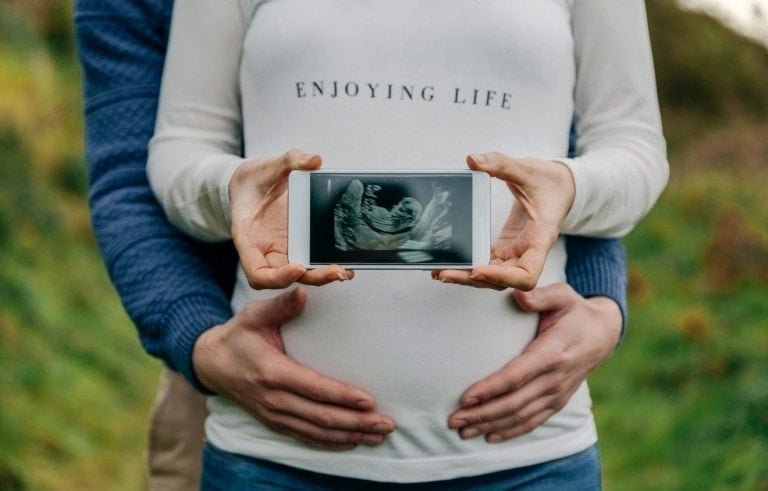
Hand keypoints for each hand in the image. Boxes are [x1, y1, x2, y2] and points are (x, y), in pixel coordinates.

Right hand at [192, 288, 395, 449]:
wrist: (211, 362)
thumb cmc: (238, 336)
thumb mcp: (253, 316)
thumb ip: (280, 305)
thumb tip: (303, 292)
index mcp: (273, 372)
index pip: (314, 388)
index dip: (342, 396)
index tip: (368, 400)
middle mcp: (274, 399)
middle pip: (321, 417)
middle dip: (356, 422)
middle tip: (386, 423)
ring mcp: (274, 414)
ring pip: (317, 432)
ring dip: (350, 435)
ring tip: (378, 435)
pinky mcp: (275, 422)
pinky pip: (306, 437)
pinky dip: (331, 443)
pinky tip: (353, 442)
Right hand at [229, 149, 353, 288]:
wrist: (253, 184)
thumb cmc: (255, 180)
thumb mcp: (268, 167)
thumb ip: (289, 161)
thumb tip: (314, 159)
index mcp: (248, 238)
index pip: (257, 272)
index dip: (277, 277)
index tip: (299, 267)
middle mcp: (263, 251)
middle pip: (284, 278)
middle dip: (312, 278)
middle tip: (338, 272)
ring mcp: (280, 251)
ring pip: (300, 274)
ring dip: (323, 275)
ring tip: (346, 270)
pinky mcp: (295, 247)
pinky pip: (309, 261)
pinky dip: (325, 264)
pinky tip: (345, 261)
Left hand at [433, 153, 574, 290]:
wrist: (561, 186)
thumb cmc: (550, 181)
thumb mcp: (529, 169)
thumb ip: (501, 164)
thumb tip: (473, 160)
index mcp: (541, 237)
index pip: (527, 274)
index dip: (503, 277)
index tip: (478, 269)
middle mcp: (529, 252)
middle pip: (503, 280)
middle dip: (473, 279)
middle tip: (445, 273)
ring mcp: (517, 252)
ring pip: (493, 276)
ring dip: (468, 277)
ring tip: (441, 272)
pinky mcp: (506, 248)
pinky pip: (488, 263)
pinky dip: (470, 267)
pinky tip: (450, 264)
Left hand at [447, 283, 620, 442]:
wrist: (603, 334)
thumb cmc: (574, 311)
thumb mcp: (562, 296)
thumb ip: (539, 296)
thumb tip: (517, 294)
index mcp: (552, 352)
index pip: (517, 375)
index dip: (491, 389)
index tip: (466, 397)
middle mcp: (555, 378)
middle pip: (514, 403)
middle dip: (482, 414)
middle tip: (453, 420)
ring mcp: (557, 393)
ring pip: (521, 416)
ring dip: (490, 426)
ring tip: (463, 431)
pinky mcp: (558, 401)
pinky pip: (533, 421)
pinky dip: (511, 431)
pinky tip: (489, 436)